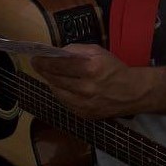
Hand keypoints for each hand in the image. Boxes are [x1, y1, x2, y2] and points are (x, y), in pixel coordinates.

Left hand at [31, 44, 155, 118]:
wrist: (131, 92)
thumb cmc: (113, 68)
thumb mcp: (97, 51)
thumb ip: (76, 50)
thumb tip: (57, 52)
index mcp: (90, 69)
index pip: (59, 65)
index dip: (44, 61)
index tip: (34, 57)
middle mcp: (86, 88)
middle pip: (55, 79)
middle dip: (43, 70)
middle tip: (36, 63)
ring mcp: (84, 104)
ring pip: (57, 92)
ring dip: (51, 82)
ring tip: (48, 73)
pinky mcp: (84, 115)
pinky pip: (65, 102)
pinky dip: (60, 93)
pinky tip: (60, 85)